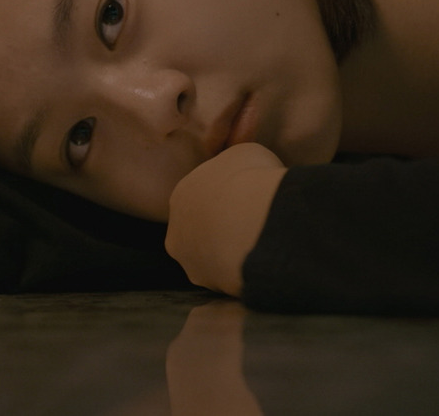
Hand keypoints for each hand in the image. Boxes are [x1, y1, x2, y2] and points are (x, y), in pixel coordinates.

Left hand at [166, 143, 284, 295]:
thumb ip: (235, 165)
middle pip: (201, 234)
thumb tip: (242, 170)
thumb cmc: (251, 177)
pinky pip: (228, 281)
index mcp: (181, 195)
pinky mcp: (208, 286)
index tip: (248, 203)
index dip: (227, 202)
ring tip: (262, 248)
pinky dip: (243, 275)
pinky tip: (262, 266)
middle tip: (255, 228)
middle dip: (224, 233)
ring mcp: (190, 262)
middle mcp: (176, 232)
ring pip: (212, 261)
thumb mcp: (245, 153)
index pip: (202, 202)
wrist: (257, 217)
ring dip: (232, 257)